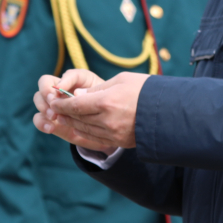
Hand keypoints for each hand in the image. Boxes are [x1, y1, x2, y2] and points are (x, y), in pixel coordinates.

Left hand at [33, 71, 147, 150]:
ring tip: (64, 117)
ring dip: (72, 123)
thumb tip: (78, 95)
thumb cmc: (146, 89)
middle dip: (64, 113)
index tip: (53, 100)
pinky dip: (84, 132)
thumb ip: (97, 89)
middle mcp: (108, 120)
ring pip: (85, 129)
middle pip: (78, 118)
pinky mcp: (120, 142)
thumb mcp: (121, 80)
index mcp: (107, 102)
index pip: (75, 105)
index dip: (62, 103)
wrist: (169, 111)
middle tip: (54, 109)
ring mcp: (114, 134)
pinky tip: (79, 127)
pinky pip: (96, 138)